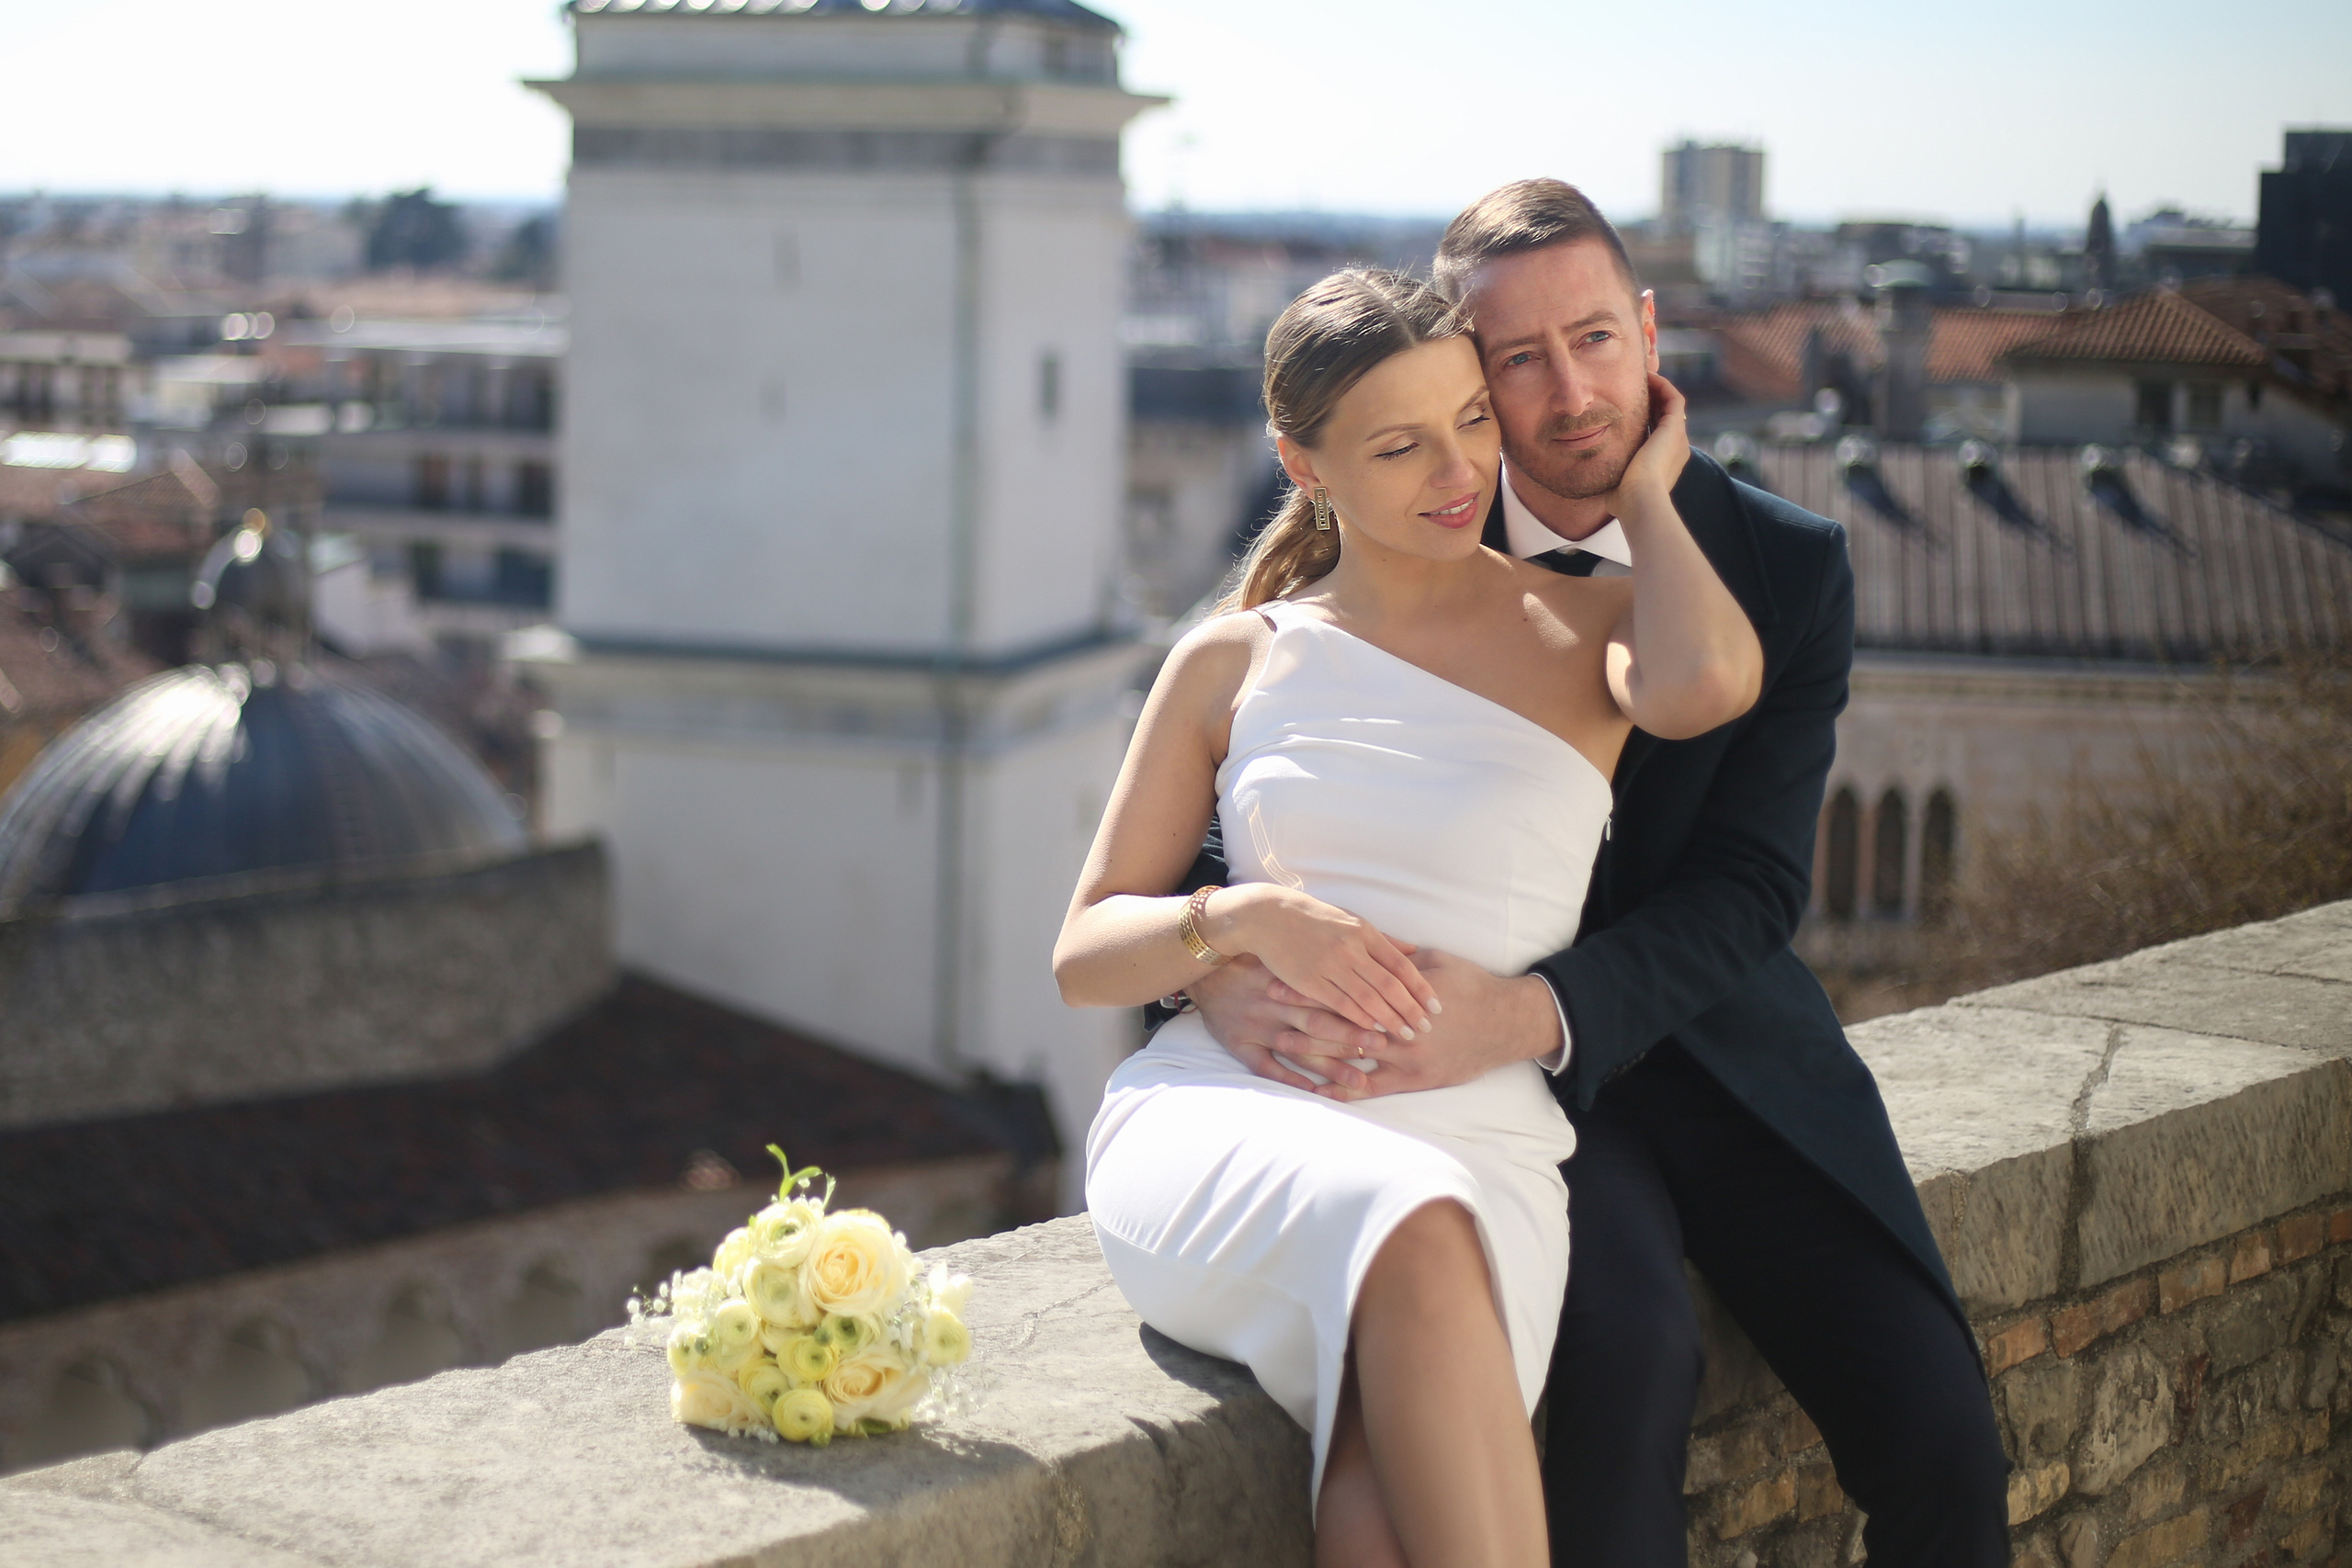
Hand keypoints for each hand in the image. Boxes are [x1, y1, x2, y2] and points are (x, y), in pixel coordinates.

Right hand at [1188, 956, 1386, 1093]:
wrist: (1209, 964)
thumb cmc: (1267, 953)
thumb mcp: (1302, 948)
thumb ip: (1353, 946)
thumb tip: (1411, 949)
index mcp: (1293, 976)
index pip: (1335, 993)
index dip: (1365, 1006)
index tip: (1392, 1019)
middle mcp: (1277, 1001)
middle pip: (1320, 1021)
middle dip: (1354, 1035)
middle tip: (1385, 1046)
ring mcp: (1258, 1024)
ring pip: (1298, 1047)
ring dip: (1330, 1065)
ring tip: (1361, 1081)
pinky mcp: (1239, 1042)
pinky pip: (1265, 1065)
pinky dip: (1288, 1079)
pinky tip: (1315, 1091)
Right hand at [1212, 885, 1437, 1039]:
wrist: (1268, 916)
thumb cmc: (1314, 919)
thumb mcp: (1351, 920)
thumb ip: (1383, 939)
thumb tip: (1415, 953)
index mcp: (1364, 932)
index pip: (1401, 965)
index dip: (1421, 988)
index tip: (1436, 1007)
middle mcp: (1350, 949)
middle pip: (1389, 986)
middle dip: (1410, 1009)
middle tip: (1425, 1028)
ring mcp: (1329, 965)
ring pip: (1368, 999)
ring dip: (1389, 1019)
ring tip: (1405, 1034)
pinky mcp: (1309, 981)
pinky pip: (1340, 1005)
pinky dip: (1359, 1019)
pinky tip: (1373, 1030)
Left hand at [1271, 949, 1561, 1101]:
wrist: (1508, 1022)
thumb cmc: (1472, 985)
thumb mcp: (1434, 962)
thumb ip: (1397, 959)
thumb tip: (1365, 946)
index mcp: (1396, 993)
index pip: (1342, 988)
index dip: (1307, 985)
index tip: (1276, 979)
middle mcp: (1396, 1028)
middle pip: (1337, 1021)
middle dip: (1299, 1015)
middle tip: (1264, 1010)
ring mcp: (1404, 1058)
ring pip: (1348, 1056)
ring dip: (1312, 1053)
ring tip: (1278, 1047)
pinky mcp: (1413, 1080)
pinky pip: (1370, 1089)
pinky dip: (1342, 1089)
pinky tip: (1316, 1089)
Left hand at [1605, 372, 1689, 520]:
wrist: (1640, 500)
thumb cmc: (1625, 499)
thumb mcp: (1617, 484)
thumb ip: (1612, 475)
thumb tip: (1596, 476)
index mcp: (1663, 462)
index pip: (1656, 433)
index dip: (1645, 417)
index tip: (1626, 404)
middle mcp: (1675, 448)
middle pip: (1666, 415)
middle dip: (1651, 399)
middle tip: (1634, 385)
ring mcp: (1678, 438)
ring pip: (1671, 404)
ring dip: (1657, 388)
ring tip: (1641, 375)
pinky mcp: (1675, 428)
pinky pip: (1673, 398)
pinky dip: (1662, 385)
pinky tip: (1646, 376)